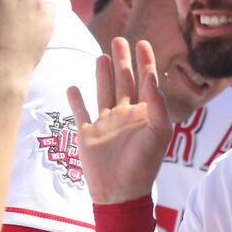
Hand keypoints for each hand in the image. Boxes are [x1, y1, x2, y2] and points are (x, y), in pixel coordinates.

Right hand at [67, 38, 171, 203]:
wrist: (120, 192)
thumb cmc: (144, 164)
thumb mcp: (158, 132)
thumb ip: (157, 104)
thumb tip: (151, 78)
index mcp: (143, 114)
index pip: (145, 81)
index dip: (145, 62)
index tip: (143, 42)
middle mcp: (124, 115)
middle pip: (123, 81)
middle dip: (121, 60)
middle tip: (119, 39)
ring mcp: (105, 124)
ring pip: (102, 92)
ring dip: (101, 74)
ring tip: (100, 56)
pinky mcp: (87, 135)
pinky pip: (80, 113)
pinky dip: (76, 100)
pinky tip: (73, 87)